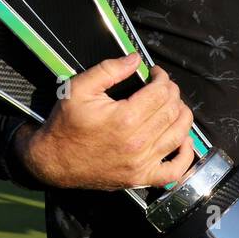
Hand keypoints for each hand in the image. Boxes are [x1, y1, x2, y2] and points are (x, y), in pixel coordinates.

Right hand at [20, 54, 195, 189]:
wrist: (53, 161)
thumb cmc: (65, 124)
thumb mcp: (79, 88)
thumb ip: (109, 70)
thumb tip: (136, 59)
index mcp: (125, 118)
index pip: (161, 92)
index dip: (162, 78)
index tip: (155, 73)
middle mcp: (138, 142)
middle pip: (172, 110)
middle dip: (172, 93)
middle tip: (162, 87)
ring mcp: (142, 163)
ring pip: (179, 134)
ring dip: (182, 115)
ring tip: (172, 105)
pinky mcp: (141, 178)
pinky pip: (174, 171)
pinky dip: (185, 155)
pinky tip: (183, 140)